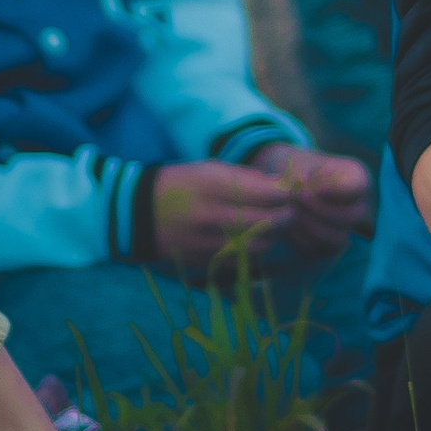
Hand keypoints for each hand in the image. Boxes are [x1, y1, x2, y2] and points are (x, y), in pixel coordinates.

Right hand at [149, 159, 295, 278]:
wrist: (141, 213)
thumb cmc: (181, 183)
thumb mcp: (211, 168)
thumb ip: (247, 178)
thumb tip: (281, 186)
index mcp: (215, 185)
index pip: (269, 194)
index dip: (286, 194)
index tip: (289, 191)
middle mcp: (214, 215)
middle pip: (269, 221)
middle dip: (286, 216)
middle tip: (290, 211)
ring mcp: (210, 242)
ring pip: (261, 245)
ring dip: (274, 236)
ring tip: (273, 226)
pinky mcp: (207, 261)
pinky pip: (244, 260)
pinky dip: (256, 251)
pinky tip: (255, 240)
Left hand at [260, 147, 373, 254]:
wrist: (282, 187)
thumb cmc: (292, 169)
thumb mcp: (294, 163)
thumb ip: (299, 173)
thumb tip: (301, 186)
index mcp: (356, 178)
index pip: (359, 187)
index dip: (335, 190)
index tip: (308, 186)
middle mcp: (356, 205)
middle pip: (351, 217)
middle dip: (319, 210)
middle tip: (295, 198)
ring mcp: (344, 228)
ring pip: (337, 238)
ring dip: (310, 227)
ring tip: (289, 213)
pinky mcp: (327, 247)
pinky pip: (319, 251)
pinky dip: (301, 240)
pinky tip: (285, 226)